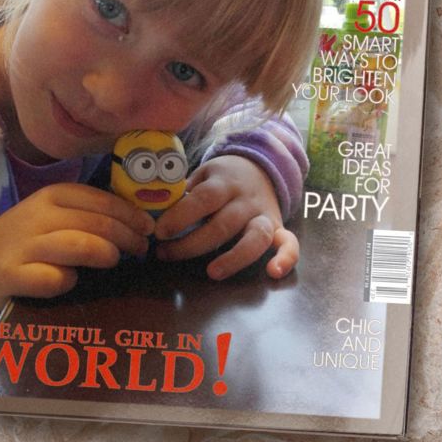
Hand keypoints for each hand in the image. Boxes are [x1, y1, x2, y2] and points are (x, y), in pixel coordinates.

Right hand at [0, 183, 154, 309]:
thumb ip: (89, 214)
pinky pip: (53, 278)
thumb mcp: (56, 215)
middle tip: (141, 250)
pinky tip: (71, 281)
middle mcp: (39, 215)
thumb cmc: (30, 239)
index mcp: (53, 195)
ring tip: (113, 261)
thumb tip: (139, 221)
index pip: (102, 200)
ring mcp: (24, 245)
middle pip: (97, 224)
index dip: (131, 215)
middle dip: (128, 237)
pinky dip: (68, 280)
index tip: (148, 228)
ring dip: (106, 254)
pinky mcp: (12, 275)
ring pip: (79, 246)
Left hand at [153, 155, 298, 280]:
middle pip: (223, 224)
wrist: (258, 168)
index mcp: (223, 182)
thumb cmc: (220, 178)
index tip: (159, 232)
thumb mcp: (201, 175)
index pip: (203, 199)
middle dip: (192, 244)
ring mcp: (264, 214)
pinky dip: (286, 259)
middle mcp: (245, 199)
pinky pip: (289, 244)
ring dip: (235, 257)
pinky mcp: (279, 228)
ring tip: (212, 273)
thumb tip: (151, 214)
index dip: (181, 216)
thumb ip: (182, 193)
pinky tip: (272, 273)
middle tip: (165, 254)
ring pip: (256, 237)